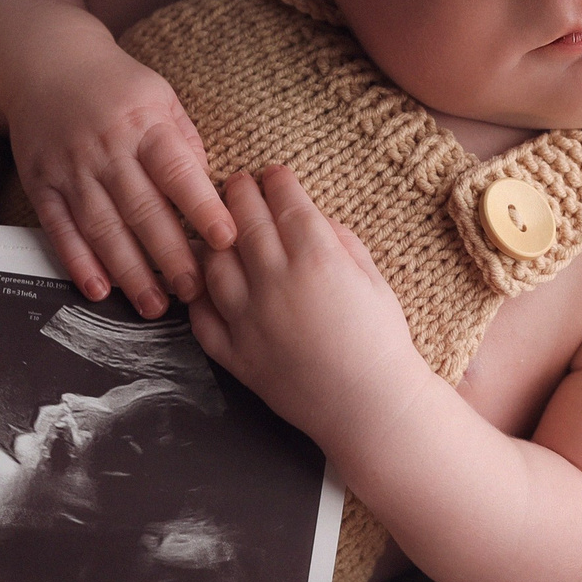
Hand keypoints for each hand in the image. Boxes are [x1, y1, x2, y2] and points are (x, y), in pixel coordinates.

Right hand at [10, 50, 236, 316]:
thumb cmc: (114, 85)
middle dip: (170, 256)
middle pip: (142, 210)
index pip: (177, 171)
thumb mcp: (160, 97)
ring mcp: (71, 169)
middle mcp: (106, 149)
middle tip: (194, 292)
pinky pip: (60, 230)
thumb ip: (185, 143)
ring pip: (102, 228)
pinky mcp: (43, 184)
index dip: (202, 208)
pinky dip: (79, 263)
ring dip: (129, 272)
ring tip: (155, 305)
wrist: (44, 64)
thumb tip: (210, 192)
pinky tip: (99, 290)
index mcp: (143, 124)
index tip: (226, 240)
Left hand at [187, 166, 429, 446]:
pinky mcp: (234, 353)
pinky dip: (200, 295)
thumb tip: (313, 219)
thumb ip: (341, 242)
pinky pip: (202, 316)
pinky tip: (207, 284)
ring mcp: (248, 318)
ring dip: (213, 239)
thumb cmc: (381, 342)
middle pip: (243, 221)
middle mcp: (275, 281)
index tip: (273, 174)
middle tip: (239, 185)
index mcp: (316, 257)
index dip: (276, 181)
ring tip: (220, 232)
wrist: (370, 408)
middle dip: (239, 194)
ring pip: (213, 262)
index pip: (284, 201)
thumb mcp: (374, 280)